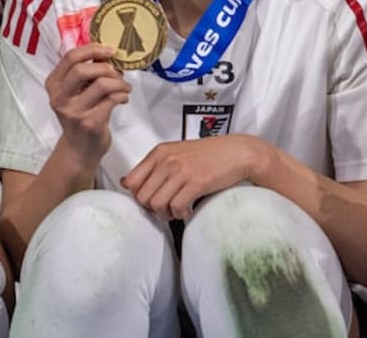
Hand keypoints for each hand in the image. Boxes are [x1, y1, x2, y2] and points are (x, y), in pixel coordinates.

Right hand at [46, 44, 129, 164]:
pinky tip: (123, 99)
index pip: (70, 58)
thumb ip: (86, 74)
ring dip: (120, 83)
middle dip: (106, 67)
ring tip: (125, 87)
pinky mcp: (90, 122)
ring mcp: (74, 111)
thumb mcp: (75, 92)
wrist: (80, 148)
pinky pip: (113, 99)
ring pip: (102, 84)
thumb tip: (109, 54)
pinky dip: (123, 95)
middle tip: (117, 73)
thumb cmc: (81, 114)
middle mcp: (59, 97)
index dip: (93, 49)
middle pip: (82, 70)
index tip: (110, 50)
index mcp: (54, 84)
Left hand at [121, 135, 265, 219]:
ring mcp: (182, 171)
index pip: (132, 182)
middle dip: (153, 208)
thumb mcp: (177, 152)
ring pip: (157, 204)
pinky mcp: (197, 182)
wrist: (240, 152)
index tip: (153, 200)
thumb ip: (153, 166)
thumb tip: (126, 183)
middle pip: (142, 196)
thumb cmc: (211, 154)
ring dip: (166, 213)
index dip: (140, 196)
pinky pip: (176, 207)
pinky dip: (181, 214)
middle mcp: (168, 160)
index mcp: (160, 152)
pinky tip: (189, 209)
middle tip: (167, 209)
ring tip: (178, 210)